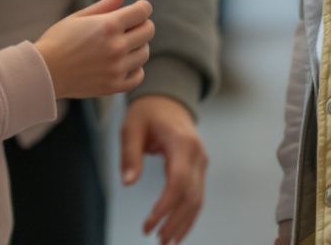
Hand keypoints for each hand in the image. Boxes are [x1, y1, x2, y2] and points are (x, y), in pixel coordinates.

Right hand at [35, 0, 154, 99]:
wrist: (44, 73)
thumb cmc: (58, 40)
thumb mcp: (79, 17)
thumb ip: (105, 5)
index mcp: (108, 25)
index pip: (143, 11)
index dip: (142, 7)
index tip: (138, 8)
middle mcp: (116, 47)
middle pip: (148, 31)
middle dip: (142, 24)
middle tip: (130, 26)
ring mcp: (116, 68)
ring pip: (144, 53)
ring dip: (137, 46)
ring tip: (121, 45)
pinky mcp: (113, 86)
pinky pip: (138, 75)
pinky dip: (135, 68)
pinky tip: (122, 63)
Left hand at [121, 92, 207, 243]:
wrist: (168, 101)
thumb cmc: (147, 113)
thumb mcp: (131, 127)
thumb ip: (130, 155)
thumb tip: (128, 183)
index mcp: (182, 142)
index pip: (178, 180)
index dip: (166, 205)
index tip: (150, 223)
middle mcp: (197, 154)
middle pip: (190, 195)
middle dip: (174, 221)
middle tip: (156, 240)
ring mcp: (201, 162)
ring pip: (197, 199)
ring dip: (183, 223)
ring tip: (166, 242)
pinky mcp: (199, 169)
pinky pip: (197, 196)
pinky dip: (188, 216)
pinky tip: (177, 232)